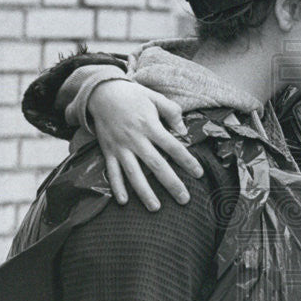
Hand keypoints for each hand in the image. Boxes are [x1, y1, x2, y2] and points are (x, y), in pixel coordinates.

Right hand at [88, 79, 203, 209]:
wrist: (101, 92)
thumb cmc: (133, 95)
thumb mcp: (155, 97)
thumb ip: (172, 112)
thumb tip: (184, 130)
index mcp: (150, 125)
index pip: (173, 147)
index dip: (187, 161)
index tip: (199, 174)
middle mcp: (136, 139)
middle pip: (156, 165)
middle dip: (171, 184)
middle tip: (184, 200)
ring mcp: (120, 147)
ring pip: (134, 173)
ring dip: (144, 192)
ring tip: (155, 208)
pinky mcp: (108, 151)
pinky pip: (112, 172)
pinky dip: (116, 187)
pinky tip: (123, 201)